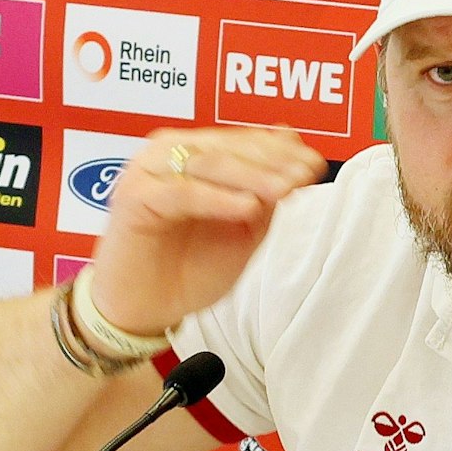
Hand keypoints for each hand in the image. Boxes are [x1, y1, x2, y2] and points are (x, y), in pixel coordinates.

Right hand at [88, 128, 325, 333]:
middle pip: (228, 147)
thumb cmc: (188, 270)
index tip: (316, 165)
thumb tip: (294, 155)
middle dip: (271, 160)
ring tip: (285, 189)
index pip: (242, 142)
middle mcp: (169, 154)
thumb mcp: (242, 231)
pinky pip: (183, 192)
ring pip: (208, 163)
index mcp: (194, 155)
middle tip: (305, 174)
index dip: (281, 151)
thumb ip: (265, 197)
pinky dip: (218, 199)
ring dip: (251, 175)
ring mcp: (149, 171)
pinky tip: (248, 207)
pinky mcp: (135, 196)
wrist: (144, 308)